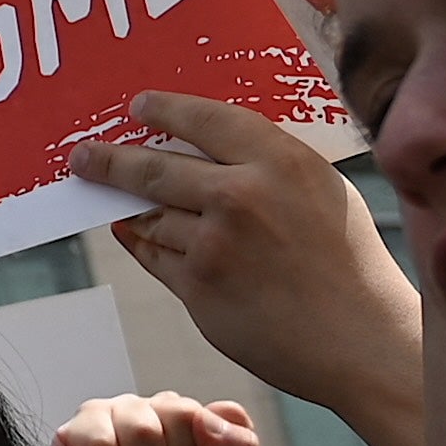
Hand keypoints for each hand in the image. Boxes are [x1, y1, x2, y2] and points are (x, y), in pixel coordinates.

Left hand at [74, 95, 420, 445]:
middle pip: (153, 169)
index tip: (138, 106)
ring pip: (153, 216)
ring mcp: (214, 243)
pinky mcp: (199, 287)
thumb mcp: (322, 192)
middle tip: (83, 156)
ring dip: (135, 210)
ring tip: (116, 202)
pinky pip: (156, 255)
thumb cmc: (350, 264)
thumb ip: (267, 168)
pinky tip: (136, 234)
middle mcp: (241, 196)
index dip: (165, 110)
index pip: (204, 119)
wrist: (362, 338)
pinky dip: (143, 243)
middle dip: (109, 161)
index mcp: (280, 161)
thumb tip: (206, 152)